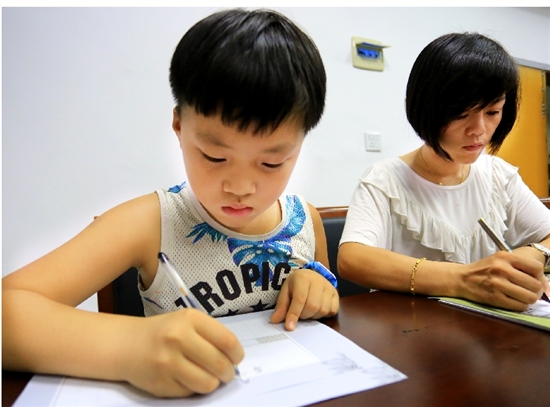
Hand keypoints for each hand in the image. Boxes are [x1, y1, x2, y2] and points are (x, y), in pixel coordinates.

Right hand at [120, 308, 243, 397]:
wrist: (127, 344)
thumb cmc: (164, 332)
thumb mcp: (187, 322)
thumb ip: (211, 335)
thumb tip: (235, 358)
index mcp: (190, 319)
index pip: (227, 341)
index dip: (237, 354)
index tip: (237, 358)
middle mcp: (178, 338)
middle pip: (220, 364)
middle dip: (228, 373)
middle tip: (226, 373)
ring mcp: (168, 362)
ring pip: (208, 383)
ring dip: (213, 383)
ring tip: (208, 377)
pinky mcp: (160, 383)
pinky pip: (190, 393)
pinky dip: (193, 388)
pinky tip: (186, 378)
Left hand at [270, 268, 338, 330]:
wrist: (311, 275)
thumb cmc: (296, 284)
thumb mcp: (285, 291)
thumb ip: (281, 306)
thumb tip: (275, 321)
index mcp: (303, 278)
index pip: (299, 299)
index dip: (294, 314)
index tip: (289, 327)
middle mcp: (318, 281)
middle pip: (312, 306)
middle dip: (304, 315)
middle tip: (299, 313)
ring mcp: (329, 287)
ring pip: (322, 310)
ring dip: (313, 316)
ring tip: (308, 310)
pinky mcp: (336, 294)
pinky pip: (332, 311)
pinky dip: (324, 315)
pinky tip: (317, 310)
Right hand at [458, 250, 544, 310]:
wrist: (461, 279)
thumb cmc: (482, 269)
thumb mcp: (498, 260)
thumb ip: (519, 266)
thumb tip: (543, 282)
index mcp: (504, 257)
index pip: (536, 268)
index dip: (538, 275)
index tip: (533, 278)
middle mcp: (502, 270)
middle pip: (535, 285)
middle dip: (535, 290)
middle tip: (529, 290)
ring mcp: (498, 285)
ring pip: (530, 297)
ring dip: (529, 299)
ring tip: (522, 296)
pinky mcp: (495, 298)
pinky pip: (519, 306)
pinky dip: (520, 305)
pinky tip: (514, 301)